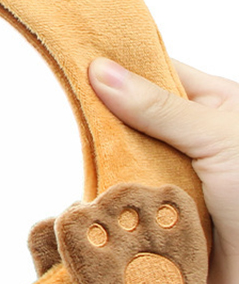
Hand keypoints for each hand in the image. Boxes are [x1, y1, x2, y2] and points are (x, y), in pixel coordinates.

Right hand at [89, 58, 238, 283]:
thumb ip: (160, 108)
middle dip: (100, 123)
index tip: (74, 58)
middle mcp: (186, 147)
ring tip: (73, 159)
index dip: (117, 67)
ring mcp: (166, 186)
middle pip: (127, 122)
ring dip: (99, 169)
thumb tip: (99, 70)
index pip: (155, 75)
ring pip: (115, 166)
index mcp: (212, 112)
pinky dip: (99, 209)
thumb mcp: (220, 139)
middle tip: (64, 112)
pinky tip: (80, 204)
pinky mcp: (149, 225)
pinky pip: (114, 210)